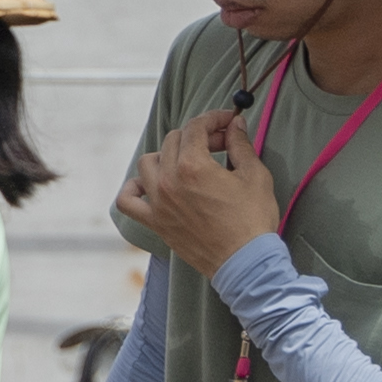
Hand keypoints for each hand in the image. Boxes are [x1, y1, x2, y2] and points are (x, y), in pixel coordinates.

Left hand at [112, 111, 281, 275]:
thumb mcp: (255, 175)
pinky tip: (149, 184)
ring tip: (189, 161)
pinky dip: (133, 189)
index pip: (196, 127)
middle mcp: (168, 181)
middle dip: (198, 136)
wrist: (244, 262)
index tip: (227, 122)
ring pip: (148, 163)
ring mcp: (157, 203)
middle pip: (173, 141)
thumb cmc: (253, 220)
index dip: (214, 119)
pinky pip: (127, 202)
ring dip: (167, 155)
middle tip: (220, 144)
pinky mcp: (155, 222)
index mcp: (192, 166)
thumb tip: (235, 125)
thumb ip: (241, 145)